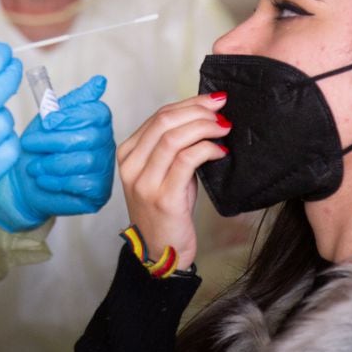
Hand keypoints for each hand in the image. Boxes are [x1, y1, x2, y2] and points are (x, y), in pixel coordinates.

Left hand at [0, 76, 113, 231]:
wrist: (22, 182)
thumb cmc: (38, 148)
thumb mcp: (50, 118)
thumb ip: (73, 100)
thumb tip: (99, 82)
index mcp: (97, 122)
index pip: (97, 113)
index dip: (70, 116)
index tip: (47, 122)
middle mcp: (106, 143)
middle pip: (89, 137)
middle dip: (54, 141)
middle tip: (30, 144)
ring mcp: (104, 168)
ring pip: (85, 161)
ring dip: (53, 163)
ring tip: (35, 166)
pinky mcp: (99, 191)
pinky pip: (83, 184)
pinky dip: (58, 181)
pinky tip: (44, 180)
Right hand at [117, 92, 230, 268]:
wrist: (160, 251)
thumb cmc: (167, 210)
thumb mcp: (164, 172)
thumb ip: (175, 146)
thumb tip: (206, 117)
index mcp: (128, 154)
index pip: (158, 116)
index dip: (189, 103)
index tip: (213, 100)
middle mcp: (131, 166)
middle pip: (164, 121)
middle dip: (198, 110)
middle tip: (222, 111)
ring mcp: (145, 182)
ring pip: (174, 137)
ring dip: (204, 127)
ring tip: (223, 129)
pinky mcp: (163, 198)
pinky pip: (186, 160)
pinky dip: (206, 149)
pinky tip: (220, 151)